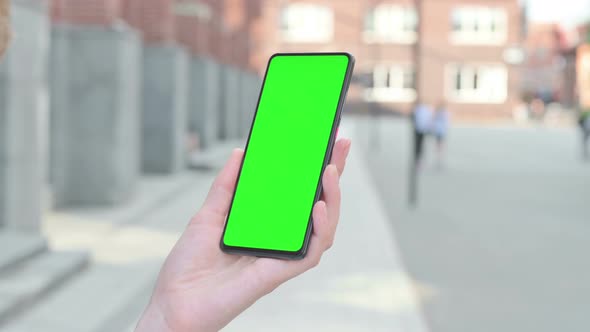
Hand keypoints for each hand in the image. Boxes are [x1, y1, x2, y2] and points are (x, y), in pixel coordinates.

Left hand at [135, 138, 351, 331]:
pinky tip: (318, 207)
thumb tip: (240, 153)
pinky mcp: (280, 272)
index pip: (298, 194)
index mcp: (267, 224)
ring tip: (330, 171)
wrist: (175, 300)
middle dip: (334, 174)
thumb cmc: (190, 265)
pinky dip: (320, 230)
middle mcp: (280, 239)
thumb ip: (226, 187)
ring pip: (324, 229)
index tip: (326, 140)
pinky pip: (311, 253)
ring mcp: (283, 255)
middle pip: (318, 206)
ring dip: (333, 198)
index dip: (315, 169)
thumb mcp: (208, 215)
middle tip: (341, 144)